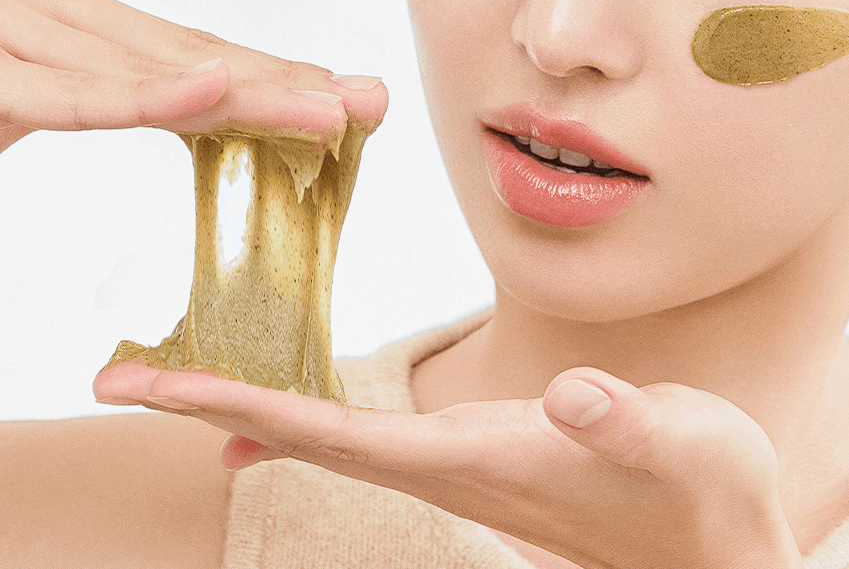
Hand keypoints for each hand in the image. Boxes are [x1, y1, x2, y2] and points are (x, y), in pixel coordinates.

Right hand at [0, 0, 386, 151]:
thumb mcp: (17, 86)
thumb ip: (81, 88)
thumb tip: (158, 102)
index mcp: (67, 13)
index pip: (186, 50)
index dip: (268, 75)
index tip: (336, 94)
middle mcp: (50, 8)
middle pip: (190, 55)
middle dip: (286, 84)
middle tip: (367, 101)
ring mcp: (16, 33)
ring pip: (152, 72)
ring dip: (250, 95)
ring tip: (330, 113)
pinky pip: (72, 95)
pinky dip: (147, 95)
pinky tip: (214, 89)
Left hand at [94, 363, 802, 568]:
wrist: (710, 535)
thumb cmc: (696, 492)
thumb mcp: (682, 447)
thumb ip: (627, 424)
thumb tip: (580, 400)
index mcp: (471, 461)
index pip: (332, 435)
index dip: (244, 405)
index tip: (160, 386)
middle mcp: (443, 466)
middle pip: (303, 435)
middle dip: (212, 404)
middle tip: (123, 377)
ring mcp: (452, 462)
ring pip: (324, 434)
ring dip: (249, 405)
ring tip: (177, 385)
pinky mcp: (470, 450)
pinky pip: (359, 430)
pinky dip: (302, 410)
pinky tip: (269, 412)